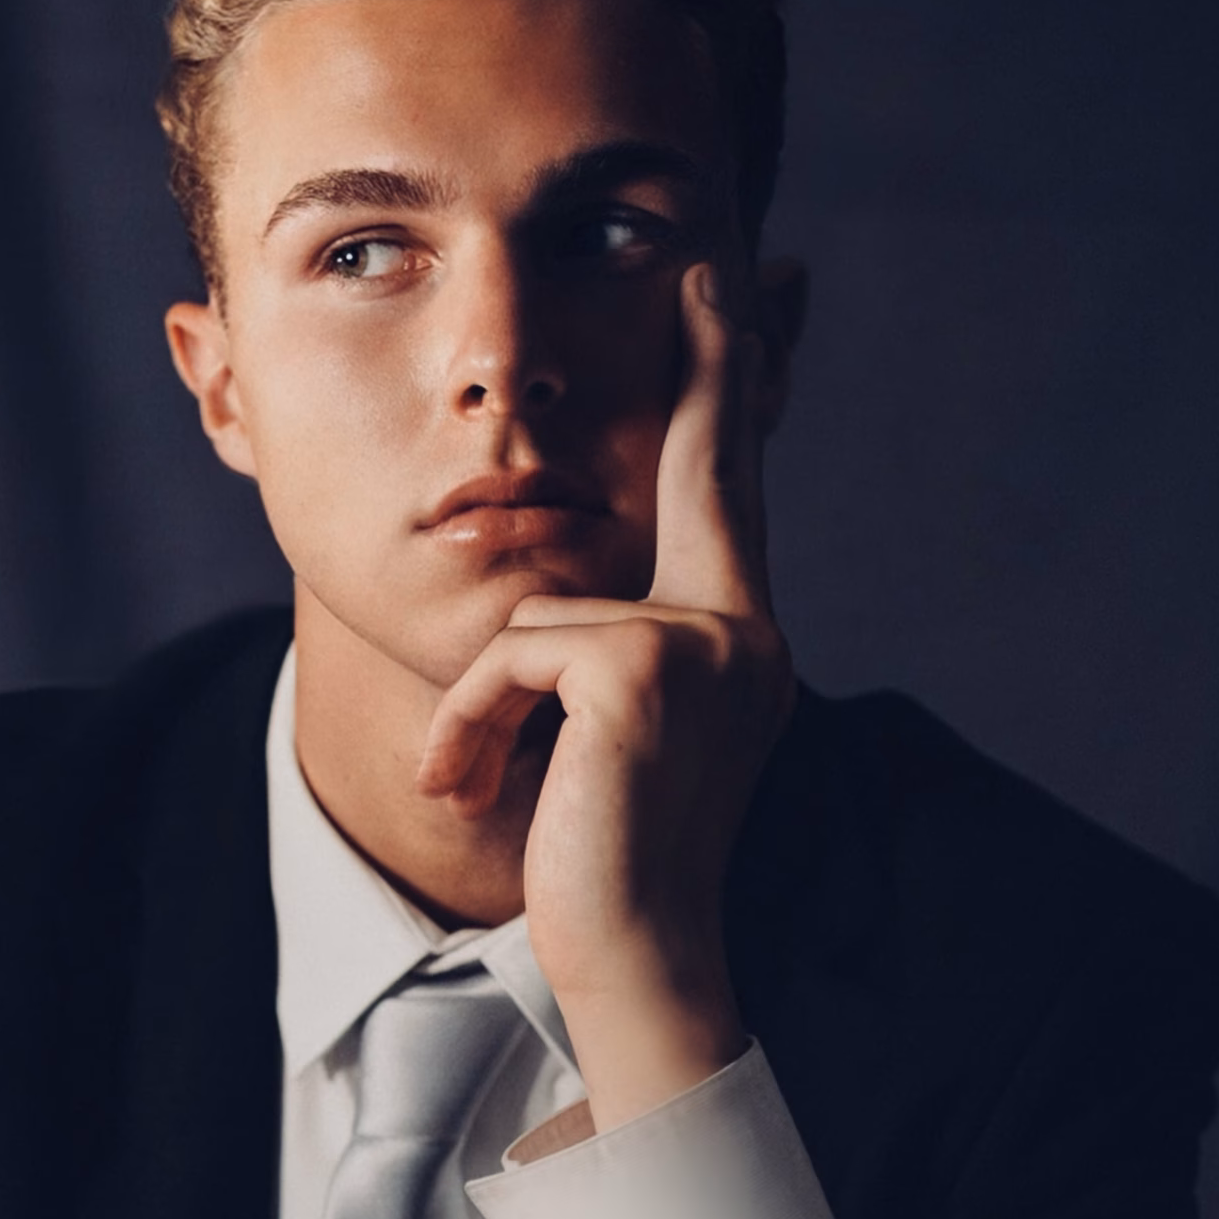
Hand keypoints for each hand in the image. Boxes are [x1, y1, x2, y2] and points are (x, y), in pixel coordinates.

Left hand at [415, 263, 797, 1129]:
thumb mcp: (603, 742)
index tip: (732, 290)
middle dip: (717, 364)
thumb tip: (565, 608)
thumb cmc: (601, 865)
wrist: (628, 960)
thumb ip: (606, 656)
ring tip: (481, 781)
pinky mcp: (640, 675)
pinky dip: (472, 723)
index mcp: (741, 648)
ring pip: (544, 610)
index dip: (729, 389)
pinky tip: (472, 786)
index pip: (731, 496)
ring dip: (485, 705)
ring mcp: (706, 652)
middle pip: (699, 478)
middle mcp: (745, 637)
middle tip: (718, 259)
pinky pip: (516, 652)